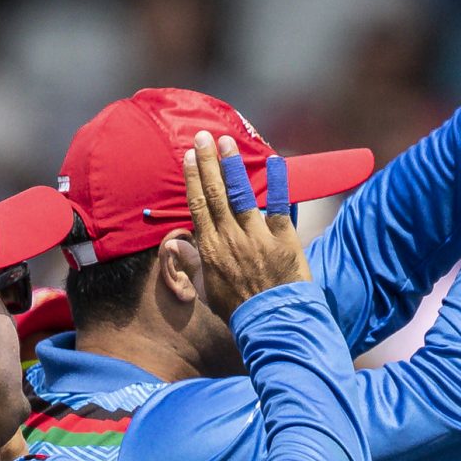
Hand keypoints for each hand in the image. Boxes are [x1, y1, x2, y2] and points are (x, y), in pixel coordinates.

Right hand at [178, 131, 310, 318]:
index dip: (192, 179)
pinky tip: (274, 161)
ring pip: (241, 194)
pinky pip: (278, 207)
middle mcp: (230, 238)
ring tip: (226, 142)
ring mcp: (256, 238)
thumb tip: (177, 244)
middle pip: (215, 194)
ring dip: (232, 166)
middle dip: (207, 162)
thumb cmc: (238, 310)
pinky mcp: (282, 240)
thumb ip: (192, 264)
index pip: (197, 206)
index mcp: (210, 249)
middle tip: (202, 136)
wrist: (271, 324)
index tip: (188, 157)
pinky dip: (276, 183)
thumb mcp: (206, 290)